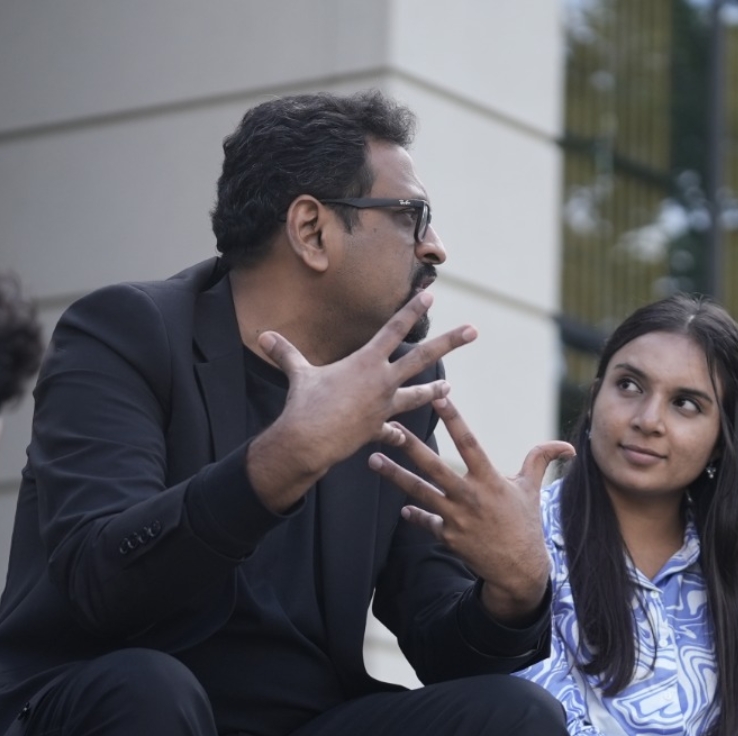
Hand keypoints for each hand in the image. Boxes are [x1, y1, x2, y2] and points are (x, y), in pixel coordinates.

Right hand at [248, 291, 475, 512]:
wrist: (310, 440)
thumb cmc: (304, 403)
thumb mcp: (298, 374)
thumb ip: (286, 353)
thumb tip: (263, 336)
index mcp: (366, 362)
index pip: (395, 329)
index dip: (413, 309)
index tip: (431, 294)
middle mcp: (383, 381)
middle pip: (423, 357)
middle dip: (450, 342)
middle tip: (473, 330)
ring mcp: (385, 406)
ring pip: (417, 396)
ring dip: (434, 392)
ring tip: (449, 388)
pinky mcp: (380, 428)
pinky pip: (392, 430)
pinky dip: (396, 434)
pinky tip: (403, 437)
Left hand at [368, 393, 573, 621]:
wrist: (520, 570)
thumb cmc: (525, 525)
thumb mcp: (532, 491)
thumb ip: (540, 461)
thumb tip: (568, 446)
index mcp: (490, 480)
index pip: (469, 442)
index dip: (455, 418)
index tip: (439, 396)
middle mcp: (471, 497)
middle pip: (435, 467)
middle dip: (410, 446)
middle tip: (388, 427)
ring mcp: (457, 518)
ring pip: (420, 492)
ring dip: (395, 476)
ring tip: (373, 460)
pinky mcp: (449, 537)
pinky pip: (427, 522)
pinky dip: (415, 515)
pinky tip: (402, 508)